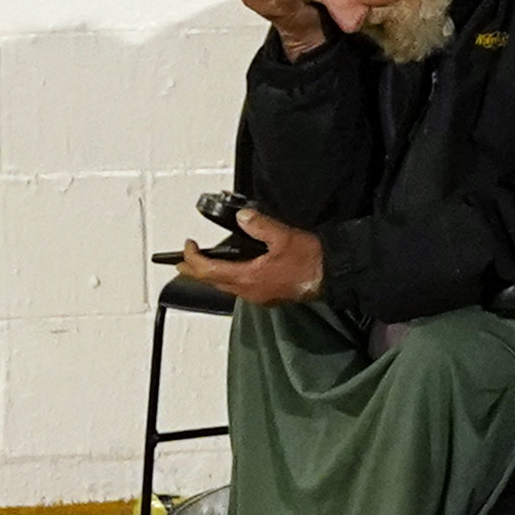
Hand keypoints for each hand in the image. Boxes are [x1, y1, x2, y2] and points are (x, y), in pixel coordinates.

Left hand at [175, 202, 324, 309]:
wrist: (332, 275)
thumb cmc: (311, 260)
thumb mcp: (284, 236)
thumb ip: (260, 225)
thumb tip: (242, 217)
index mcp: (247, 276)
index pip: (207, 270)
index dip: (192, 259)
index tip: (187, 246)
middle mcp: (248, 291)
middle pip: (212, 282)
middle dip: (194, 271)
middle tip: (182, 262)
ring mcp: (257, 296)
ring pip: (225, 287)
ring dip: (211, 276)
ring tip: (203, 266)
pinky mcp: (267, 297)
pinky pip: (240, 289)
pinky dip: (229, 280)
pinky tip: (234, 272)